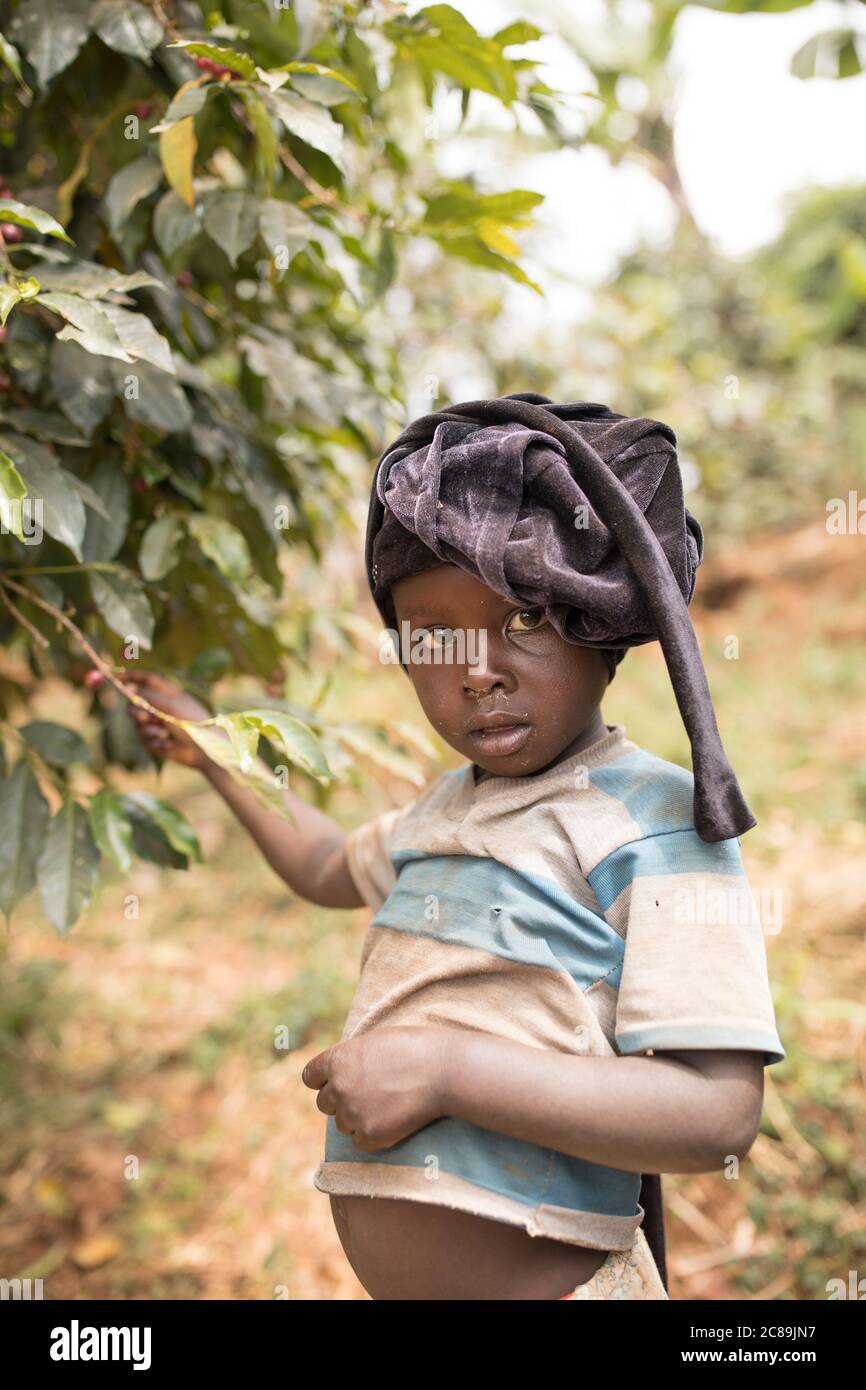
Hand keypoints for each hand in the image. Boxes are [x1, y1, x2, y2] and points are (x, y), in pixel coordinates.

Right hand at [120, 669, 210, 769]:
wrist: (203, 750)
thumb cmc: (192, 722)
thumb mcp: (171, 704)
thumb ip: (150, 695)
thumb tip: (131, 689)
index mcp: (167, 693)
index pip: (146, 679)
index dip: (131, 676)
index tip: (115, 676)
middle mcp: (160, 707)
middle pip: (135, 703)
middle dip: (138, 711)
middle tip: (147, 718)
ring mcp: (157, 723)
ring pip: (137, 723)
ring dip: (150, 730)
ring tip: (165, 734)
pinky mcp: (155, 740)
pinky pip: (144, 739)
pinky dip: (154, 741)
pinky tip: (168, 744)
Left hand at [301, 1026, 453, 1151]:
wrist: (444, 1070)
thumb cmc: (415, 1049)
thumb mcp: (376, 1041)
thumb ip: (353, 1058)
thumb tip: (342, 1072)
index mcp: (338, 1059)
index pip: (310, 1076)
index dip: (323, 1080)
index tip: (334, 1083)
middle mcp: (339, 1087)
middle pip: (325, 1104)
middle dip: (342, 1101)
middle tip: (369, 1095)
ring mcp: (353, 1113)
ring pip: (343, 1125)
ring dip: (359, 1119)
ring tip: (388, 1105)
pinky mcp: (370, 1135)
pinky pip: (360, 1142)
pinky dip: (373, 1136)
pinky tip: (393, 1120)